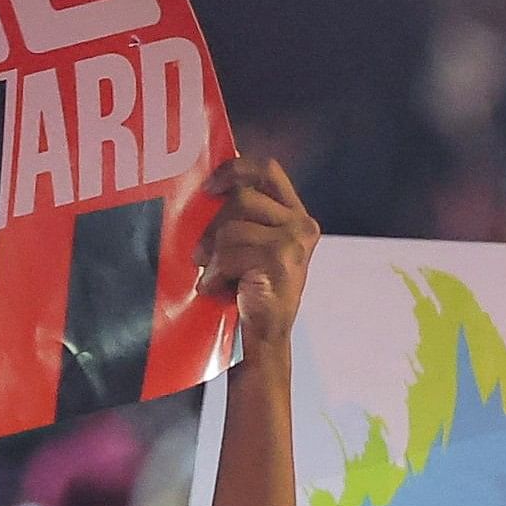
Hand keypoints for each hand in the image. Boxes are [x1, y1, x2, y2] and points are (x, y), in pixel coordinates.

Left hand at [196, 157, 319, 351]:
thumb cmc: (252, 289)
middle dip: (214, 225)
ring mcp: (294, 242)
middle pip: (243, 198)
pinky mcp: (280, 260)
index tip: (209, 187)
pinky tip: (217, 287)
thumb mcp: (252, 245)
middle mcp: (302, 225)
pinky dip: (215, 272)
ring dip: (213, 254)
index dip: (235, 169)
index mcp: (296, 215)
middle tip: (203, 253)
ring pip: (232, 227)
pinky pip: (229, 253)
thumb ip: (243, 216)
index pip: (268, 170)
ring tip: (213, 274)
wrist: (266, 336)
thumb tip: (208, 188)